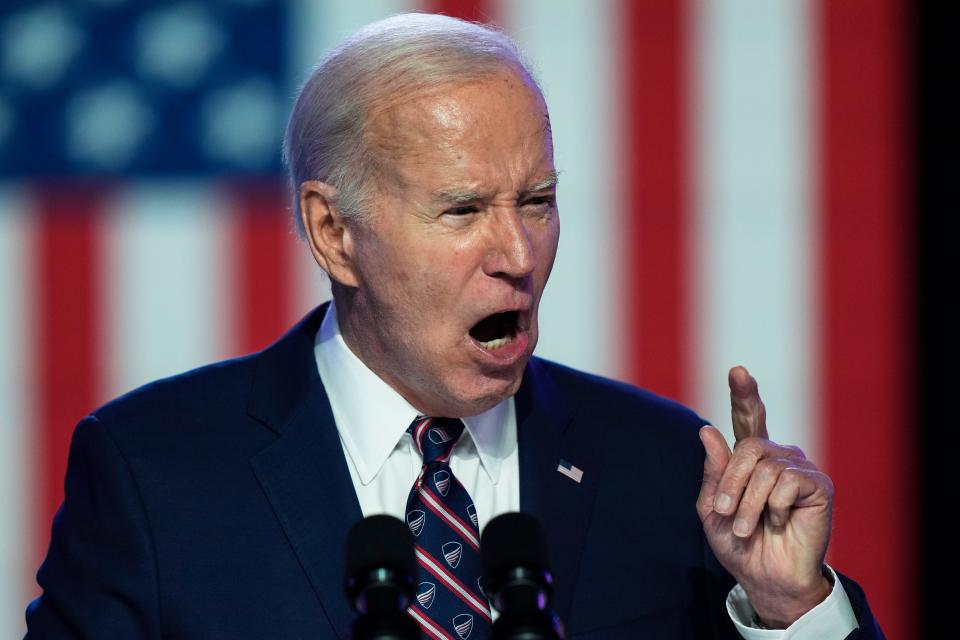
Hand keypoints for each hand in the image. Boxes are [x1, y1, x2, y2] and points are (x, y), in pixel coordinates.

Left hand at [696, 366, 833, 628]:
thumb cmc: (738, 543)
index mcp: (750, 457)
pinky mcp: (818, 486)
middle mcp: (778, 456)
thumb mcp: (712, 508)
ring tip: (748, 527)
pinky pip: (787, 482)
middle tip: (726, 514)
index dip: (744, 393)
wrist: (764, 576)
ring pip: (764, 467)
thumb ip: (713, 472)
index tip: (737, 371)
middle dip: (731, 483)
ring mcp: (800, 468)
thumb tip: (707, 429)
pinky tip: (780, 522)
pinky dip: (773, 508)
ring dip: (748, 503)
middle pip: (748, 446)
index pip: (748, 417)